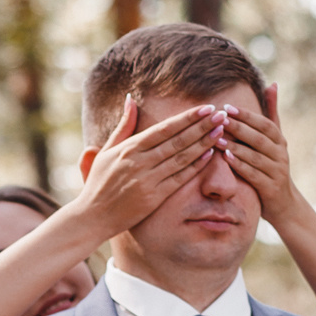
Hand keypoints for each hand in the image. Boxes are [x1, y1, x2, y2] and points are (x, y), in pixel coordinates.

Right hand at [74, 97, 229, 235]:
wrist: (93, 217)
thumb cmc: (99, 183)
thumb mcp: (107, 151)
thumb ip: (123, 126)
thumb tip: (131, 99)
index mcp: (129, 148)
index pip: (164, 128)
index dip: (187, 118)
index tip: (206, 108)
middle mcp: (139, 161)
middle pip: (177, 140)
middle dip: (202, 126)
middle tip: (222, 114)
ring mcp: (147, 180)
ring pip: (181, 157)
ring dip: (203, 143)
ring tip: (221, 131)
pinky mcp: (154, 197)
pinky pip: (179, 178)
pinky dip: (195, 166)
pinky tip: (210, 155)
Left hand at [220, 84, 304, 225]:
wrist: (282, 203)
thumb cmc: (271, 166)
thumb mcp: (274, 140)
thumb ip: (271, 113)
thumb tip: (273, 83)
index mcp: (279, 141)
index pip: (264, 124)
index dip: (247, 115)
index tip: (227, 107)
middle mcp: (281, 154)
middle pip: (259, 138)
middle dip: (239, 128)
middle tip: (219, 119)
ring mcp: (277, 171)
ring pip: (256, 156)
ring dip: (236, 146)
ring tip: (218, 138)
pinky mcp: (270, 188)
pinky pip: (254, 175)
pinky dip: (241, 166)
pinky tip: (227, 159)